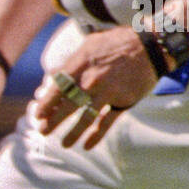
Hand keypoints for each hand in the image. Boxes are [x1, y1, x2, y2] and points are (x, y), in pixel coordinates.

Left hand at [33, 25, 157, 149]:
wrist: (151, 45)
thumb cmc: (116, 42)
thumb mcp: (88, 45)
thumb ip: (69, 62)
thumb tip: (51, 75)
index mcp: (80, 65)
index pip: (57, 89)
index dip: (46, 104)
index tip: (38, 114)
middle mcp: (91, 80)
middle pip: (67, 106)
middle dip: (53, 121)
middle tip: (43, 131)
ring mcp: (108, 92)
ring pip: (85, 118)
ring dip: (72, 134)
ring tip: (64, 144)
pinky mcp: (123, 101)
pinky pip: (107, 123)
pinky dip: (96, 136)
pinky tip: (87, 146)